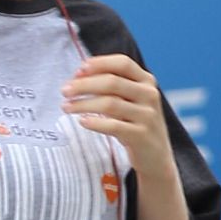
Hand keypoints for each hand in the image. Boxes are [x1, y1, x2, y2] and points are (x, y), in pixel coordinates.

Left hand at [60, 55, 173, 179]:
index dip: (99, 64)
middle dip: (84, 85)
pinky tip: (82, 122)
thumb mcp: (130, 100)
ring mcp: (146, 115)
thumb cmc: (134, 124)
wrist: (156, 156)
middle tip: (64, 91)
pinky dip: (95, 123)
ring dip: (83, 104)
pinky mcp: (140, 135)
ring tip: (66, 107)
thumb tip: (79, 75)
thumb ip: (112, 87)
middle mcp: (149, 94)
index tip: (77, 71)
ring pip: (110, 104)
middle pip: (112, 82)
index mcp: (146, 81)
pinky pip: (114, 126)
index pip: (122, 63)